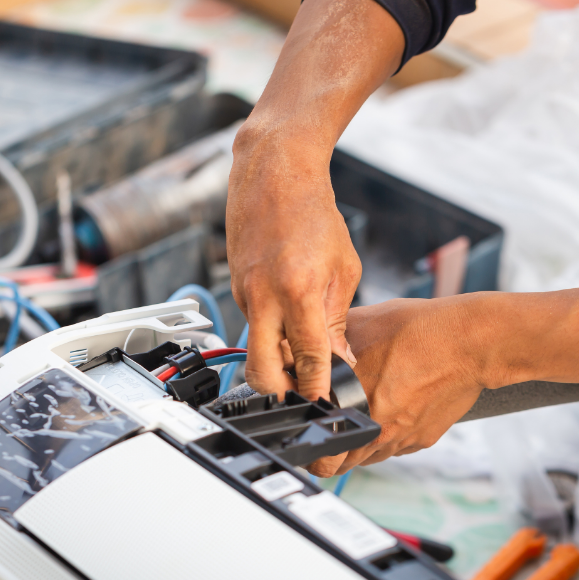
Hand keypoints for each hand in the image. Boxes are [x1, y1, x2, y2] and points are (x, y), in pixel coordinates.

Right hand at [227, 134, 360, 399]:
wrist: (273, 173)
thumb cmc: (313, 213)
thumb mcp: (343, 268)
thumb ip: (337, 318)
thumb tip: (338, 359)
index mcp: (297, 290)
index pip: (307, 357)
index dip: (317, 388)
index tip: (325, 406)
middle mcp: (263, 297)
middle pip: (260, 370)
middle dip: (279, 393)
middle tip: (302, 398)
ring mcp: (243, 294)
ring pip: (255, 348)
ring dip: (277, 361)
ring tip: (304, 360)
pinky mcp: (235, 289)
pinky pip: (253, 325)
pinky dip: (271, 333)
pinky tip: (290, 323)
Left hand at [309, 298, 485, 476]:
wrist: (469, 342)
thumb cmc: (418, 330)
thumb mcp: (360, 326)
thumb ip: (327, 343)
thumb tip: (302, 345)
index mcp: (353, 406)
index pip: (320, 450)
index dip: (311, 445)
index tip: (310, 435)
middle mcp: (377, 430)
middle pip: (341, 464)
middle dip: (331, 453)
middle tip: (328, 433)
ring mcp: (401, 439)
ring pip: (368, 458)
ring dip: (358, 447)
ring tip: (360, 418)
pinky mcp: (422, 439)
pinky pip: (396, 447)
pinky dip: (387, 437)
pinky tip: (390, 410)